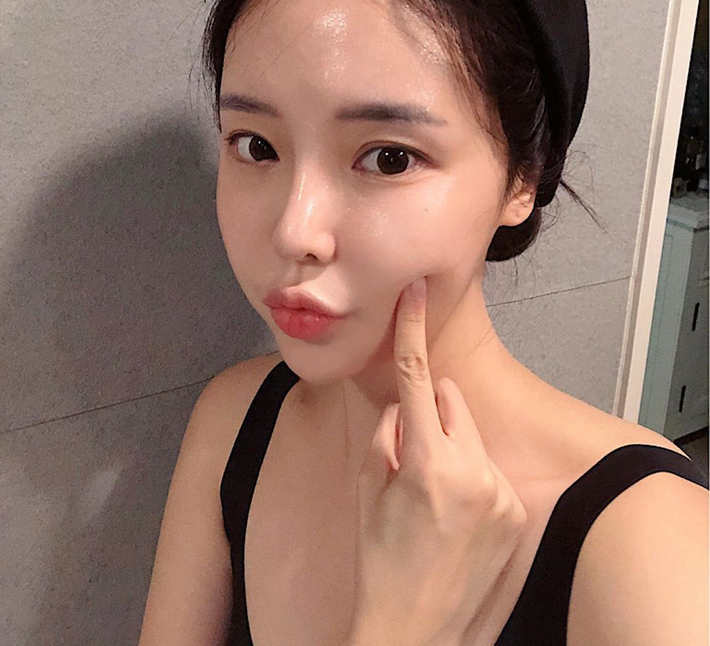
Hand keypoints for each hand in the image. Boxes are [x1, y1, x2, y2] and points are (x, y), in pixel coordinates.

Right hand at [349, 277, 527, 645]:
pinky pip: (490, 468)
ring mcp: (501, 492)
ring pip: (473, 434)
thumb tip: (404, 406)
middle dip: (432, 414)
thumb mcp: (368, 493)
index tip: (416, 292)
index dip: (412, 331)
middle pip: (453, 402)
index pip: (418, 379)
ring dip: (453, 447)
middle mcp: (474, 472)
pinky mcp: (518, 512)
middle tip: (413, 454)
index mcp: (428, 463)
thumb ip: (387, 435)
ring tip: (436, 498)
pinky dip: (473, 478)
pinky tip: (457, 517)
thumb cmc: (381, 562)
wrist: (417, 631)